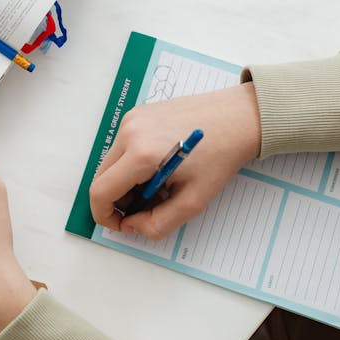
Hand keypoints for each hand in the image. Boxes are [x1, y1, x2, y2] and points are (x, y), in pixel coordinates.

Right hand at [89, 83, 260, 239]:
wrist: (238, 117)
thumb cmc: (221, 155)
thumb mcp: (193, 201)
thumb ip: (157, 223)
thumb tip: (132, 226)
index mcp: (141, 154)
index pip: (101, 192)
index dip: (105, 215)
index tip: (121, 225)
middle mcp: (130, 132)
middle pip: (102, 177)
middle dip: (117, 200)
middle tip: (146, 209)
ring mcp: (131, 119)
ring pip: (110, 163)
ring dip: (125, 182)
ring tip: (158, 187)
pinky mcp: (137, 114)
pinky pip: (121, 146)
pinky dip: (131, 164)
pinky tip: (159, 168)